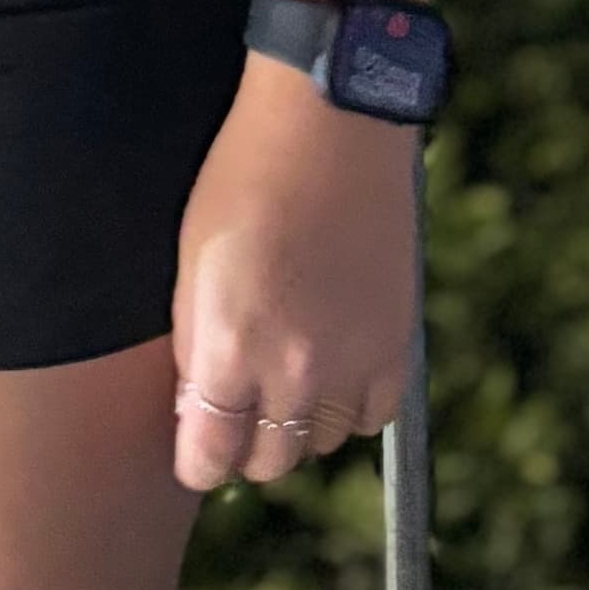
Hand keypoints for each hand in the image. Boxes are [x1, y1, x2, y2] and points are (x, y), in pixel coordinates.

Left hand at [168, 56, 418, 493]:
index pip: (210, 459)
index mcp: (230, 349)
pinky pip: (370, 416)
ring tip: (287, 371)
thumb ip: (194, 351)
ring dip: (299, 422)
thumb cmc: (242, 180)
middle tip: (238, 406)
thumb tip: (197, 413)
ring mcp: (352, 363)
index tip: (196, 450)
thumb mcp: (190, 265)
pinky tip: (333, 364)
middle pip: (269, 462)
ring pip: (321, 443)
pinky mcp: (397, 348)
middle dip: (245, 444)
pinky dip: (351, 404)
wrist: (328, 127)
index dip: (197, 461)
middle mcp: (294, 371)